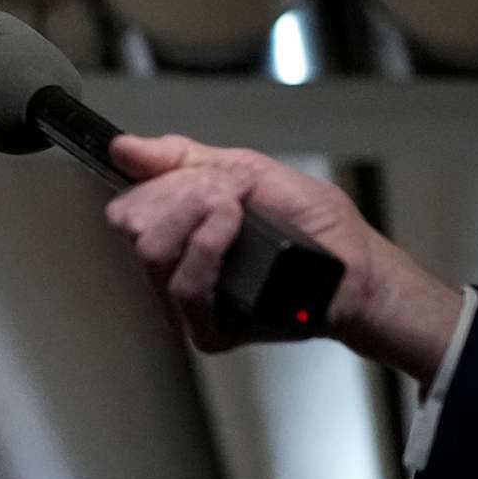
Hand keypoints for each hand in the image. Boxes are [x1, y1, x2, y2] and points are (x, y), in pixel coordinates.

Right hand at [103, 134, 464, 379]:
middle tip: (232, 197)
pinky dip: (211, 248)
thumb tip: (123, 147)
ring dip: (202, 218)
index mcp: (178, 230)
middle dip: (186, 196)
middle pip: (136, 228)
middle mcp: (176, 268)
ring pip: (154, 254)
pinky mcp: (207, 331)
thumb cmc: (315, 223)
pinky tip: (238, 238)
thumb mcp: (247, 170)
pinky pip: (183, 286)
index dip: (160, 185)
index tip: (205, 178)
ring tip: (240, 214)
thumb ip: (182, 158)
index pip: (126, 208)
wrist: (355, 266)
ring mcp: (188, 305)